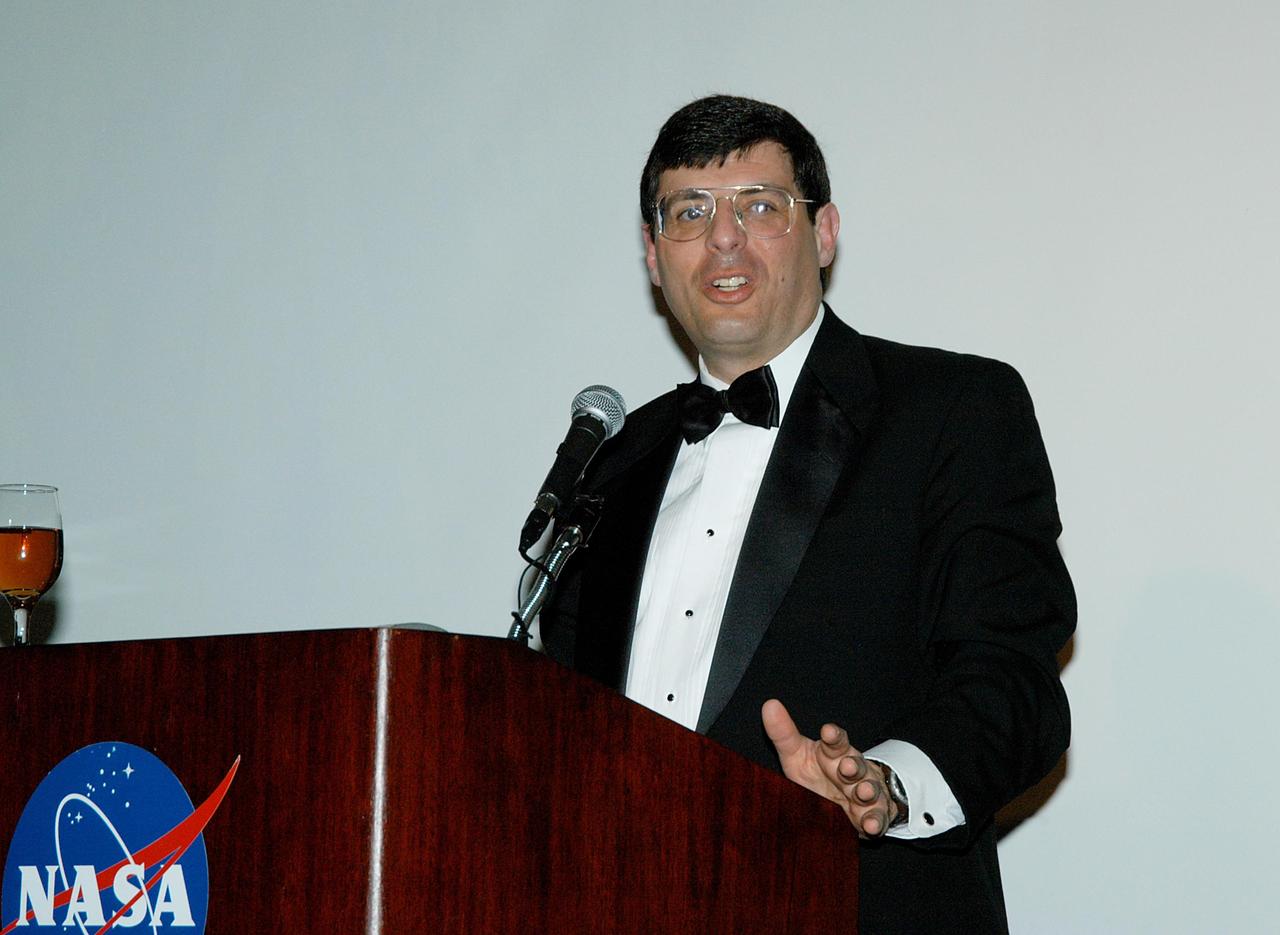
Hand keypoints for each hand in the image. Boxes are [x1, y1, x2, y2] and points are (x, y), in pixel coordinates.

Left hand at [762, 698, 897, 837]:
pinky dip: (876, 821)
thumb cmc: (818, 772)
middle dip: (852, 765)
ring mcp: (866, 792)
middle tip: (846, 766)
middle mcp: (853, 770)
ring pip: (870, 790)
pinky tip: (872, 825)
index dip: (833, 736)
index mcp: (834, 753)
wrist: (844, 799)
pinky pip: (877, 818)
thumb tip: (769, 705)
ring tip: (864, 792)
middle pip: (855, 765)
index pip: (836, 741)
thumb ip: (783, 734)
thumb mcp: (797, 754)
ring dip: (868, 791)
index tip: (827, 731)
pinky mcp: (873, 814)